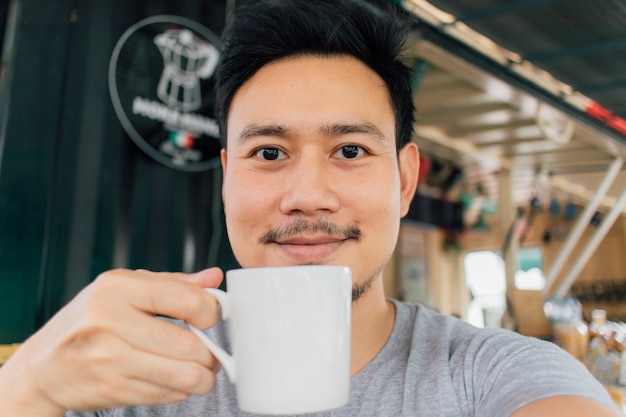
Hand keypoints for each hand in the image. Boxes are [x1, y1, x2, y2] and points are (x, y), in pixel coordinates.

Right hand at [0, 267, 223, 415]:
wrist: (42, 366)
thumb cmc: (89, 321)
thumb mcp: (124, 289)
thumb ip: (172, 283)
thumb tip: (213, 278)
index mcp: (117, 288)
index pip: (185, 299)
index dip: (210, 312)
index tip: (211, 319)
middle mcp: (109, 321)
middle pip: (188, 344)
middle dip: (211, 354)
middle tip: (212, 355)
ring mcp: (108, 359)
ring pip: (182, 375)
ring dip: (202, 378)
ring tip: (201, 372)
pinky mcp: (111, 389)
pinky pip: (166, 395)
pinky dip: (179, 391)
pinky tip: (173, 381)